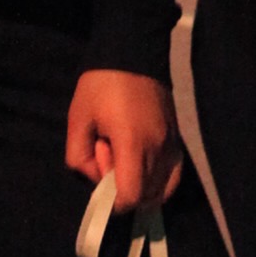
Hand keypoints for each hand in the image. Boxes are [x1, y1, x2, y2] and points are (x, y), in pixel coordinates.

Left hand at [65, 67, 183, 210]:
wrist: (133, 53)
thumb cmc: (101, 86)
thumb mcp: (78, 120)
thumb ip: (80, 158)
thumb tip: (96, 178)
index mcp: (132, 143)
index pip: (131, 195)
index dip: (115, 203)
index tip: (103, 191)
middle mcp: (158, 148)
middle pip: (147, 196)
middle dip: (126, 192)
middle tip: (111, 164)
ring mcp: (172, 143)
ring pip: (163, 188)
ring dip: (143, 189)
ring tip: (126, 167)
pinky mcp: (177, 138)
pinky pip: (174, 174)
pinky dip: (160, 182)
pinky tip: (144, 170)